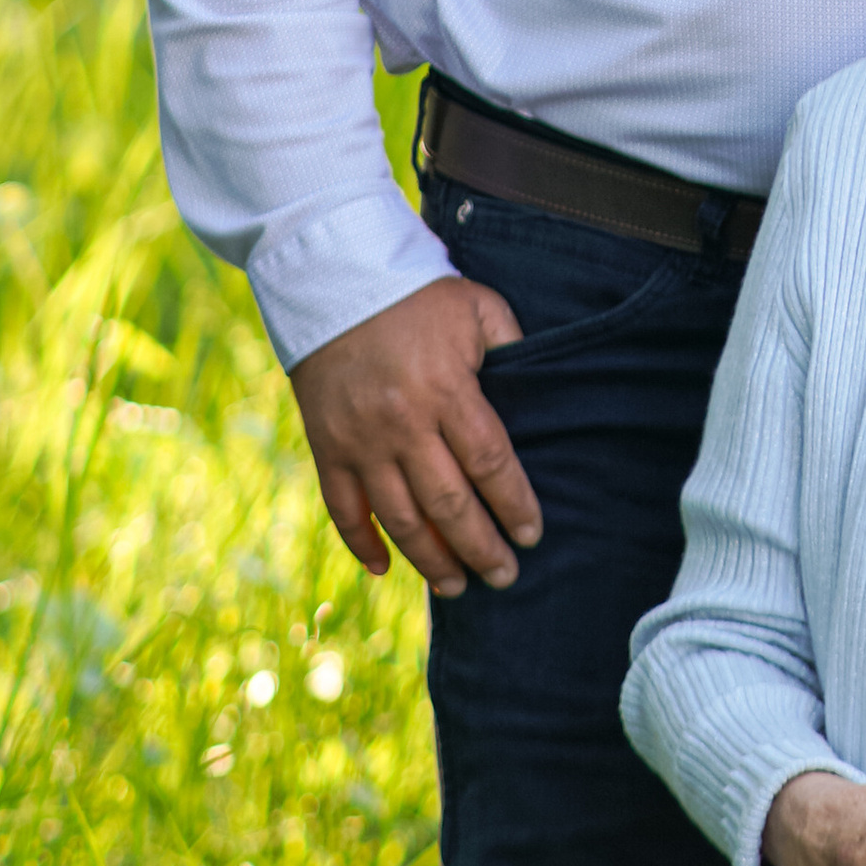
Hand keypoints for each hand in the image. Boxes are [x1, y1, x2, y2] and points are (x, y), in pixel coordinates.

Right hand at [289, 276, 542, 598]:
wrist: (335, 279)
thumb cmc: (418, 294)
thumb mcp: (479, 307)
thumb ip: (512, 348)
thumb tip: (540, 390)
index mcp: (447, 391)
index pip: (489, 463)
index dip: (513, 505)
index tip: (532, 536)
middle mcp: (403, 424)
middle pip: (448, 504)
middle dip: (480, 548)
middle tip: (504, 577)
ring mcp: (360, 440)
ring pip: (398, 518)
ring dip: (430, 560)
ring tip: (457, 586)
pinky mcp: (326, 445)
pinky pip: (342, 508)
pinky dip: (361, 544)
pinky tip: (384, 568)